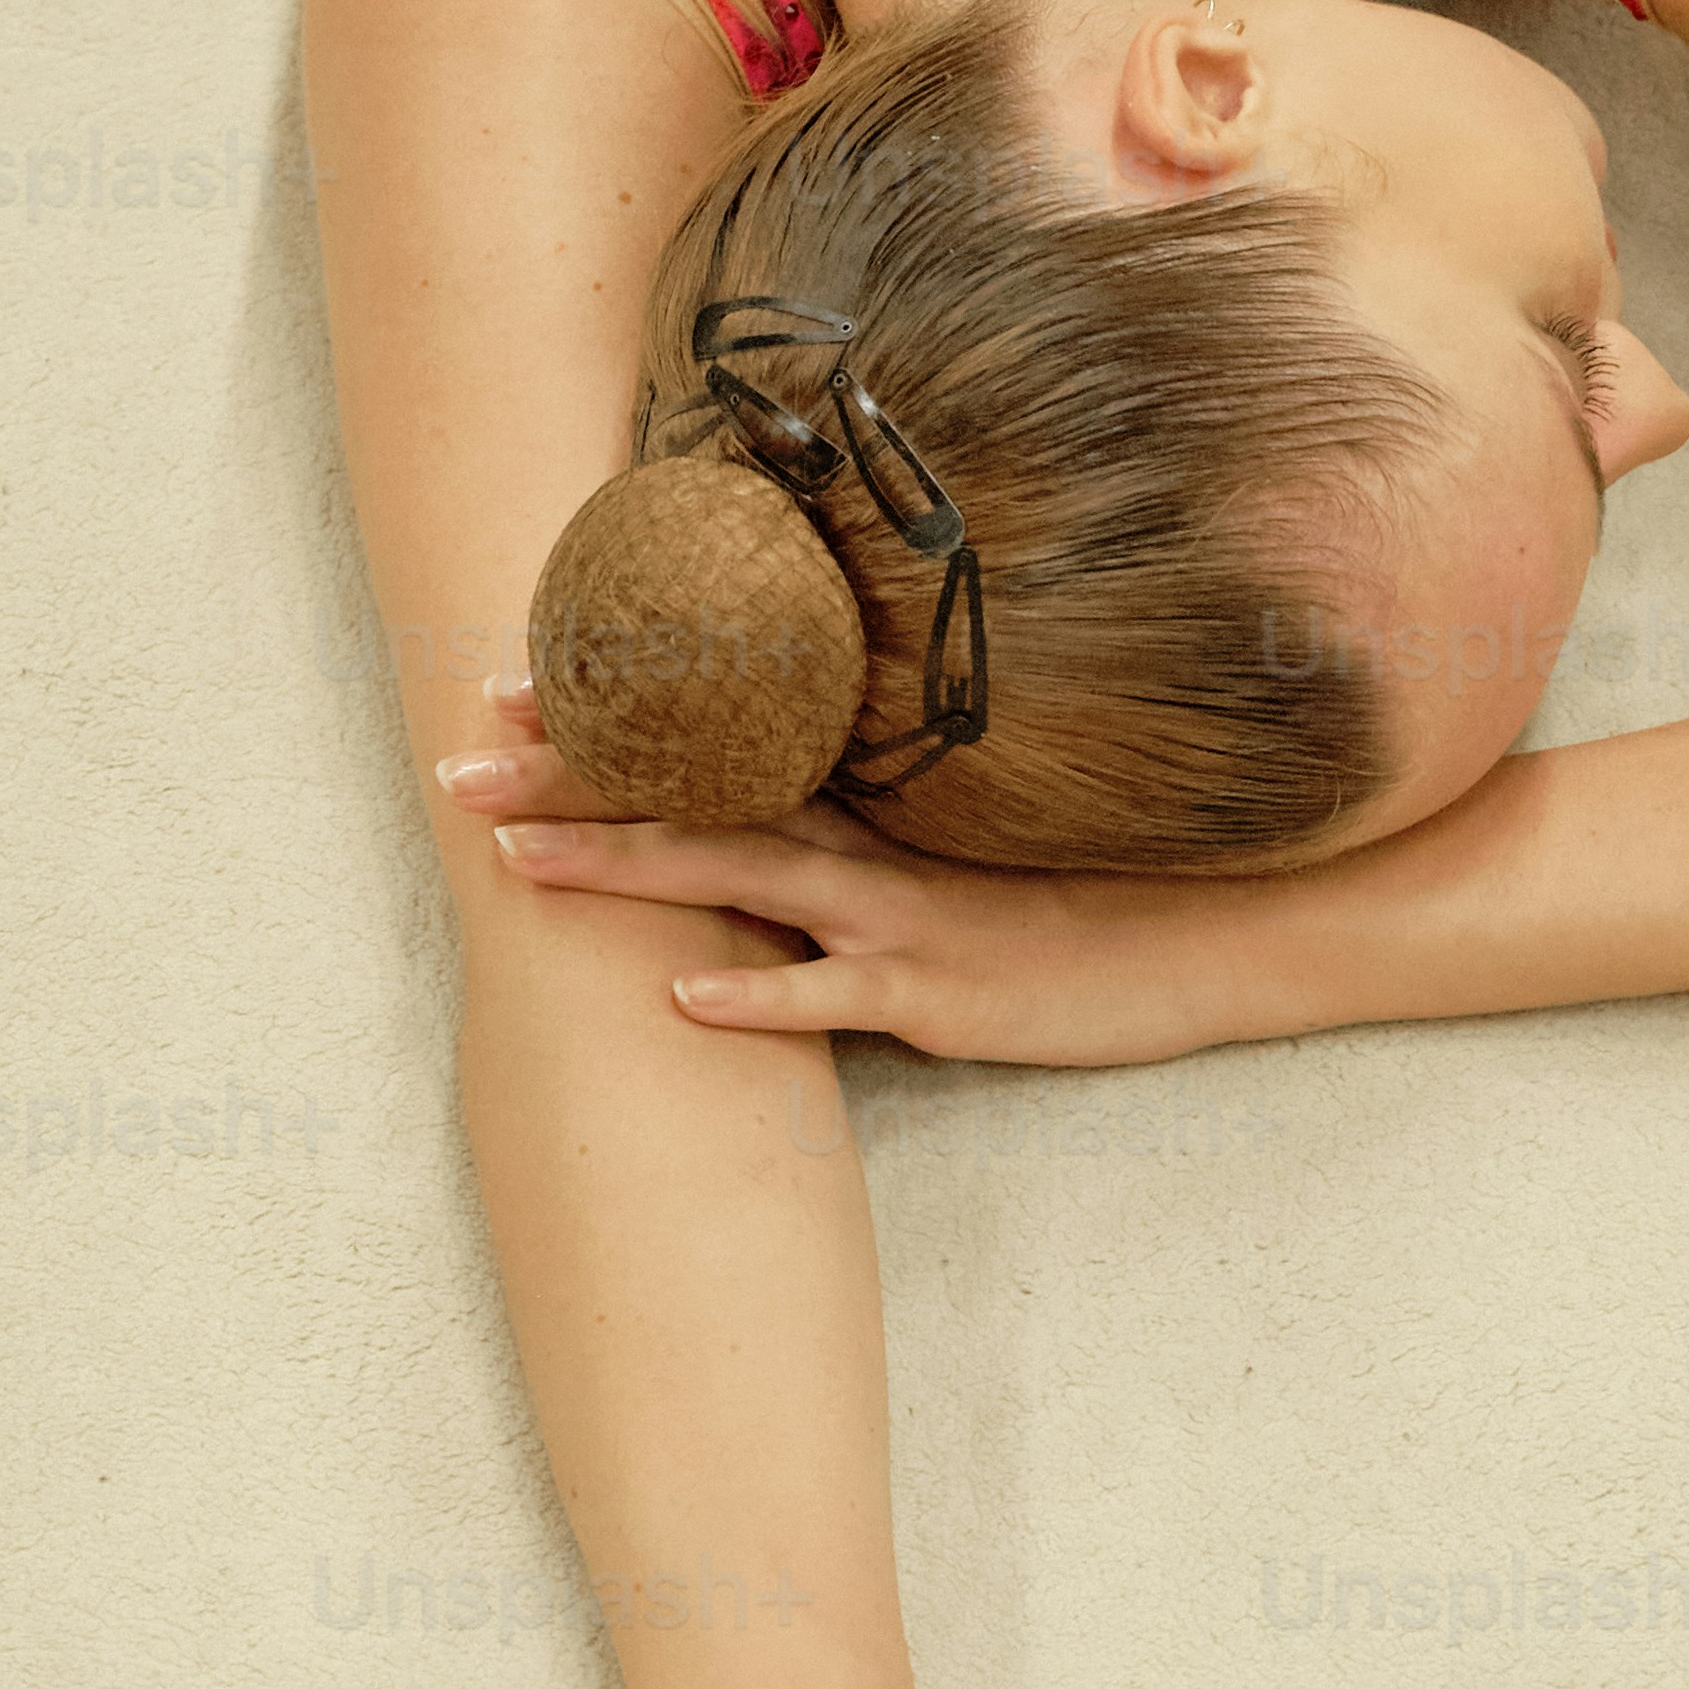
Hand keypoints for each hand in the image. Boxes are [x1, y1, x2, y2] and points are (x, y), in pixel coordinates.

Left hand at [439, 675, 1253, 1072]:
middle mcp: (874, 843)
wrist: (1230, 930)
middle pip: (699, 794)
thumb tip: (796, 803)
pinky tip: (685, 999)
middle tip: (458, 761)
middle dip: (573, 777)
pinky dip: (762, 999)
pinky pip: (837, 999)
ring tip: (519, 862)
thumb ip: (890, 819)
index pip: (718, 743)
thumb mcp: (982, 839)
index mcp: (875, 800)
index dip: (609, 717)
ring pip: (745, 880)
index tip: (507, 689)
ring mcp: (905, 918)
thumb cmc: (1104, 891)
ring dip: (629, 867)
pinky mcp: (944, 995)